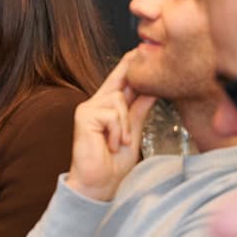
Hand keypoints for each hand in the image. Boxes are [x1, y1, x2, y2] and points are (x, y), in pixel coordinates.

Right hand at [67, 51, 156, 201]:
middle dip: (130, 76)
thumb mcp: (132, 132)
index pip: (120, 82)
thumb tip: (153, 88)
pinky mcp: (84, 117)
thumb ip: (139, 110)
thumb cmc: (114, 164)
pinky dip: (117, 131)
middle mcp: (95, 104)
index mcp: (107, 108)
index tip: (141, 50)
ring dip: (125, 126)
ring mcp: (87, 109)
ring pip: (118, 100)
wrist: (99, 185)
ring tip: (119, 143)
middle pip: (119, 83)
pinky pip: (111, 114)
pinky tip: (111, 144)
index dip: (130, 66)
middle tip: (140, 58)